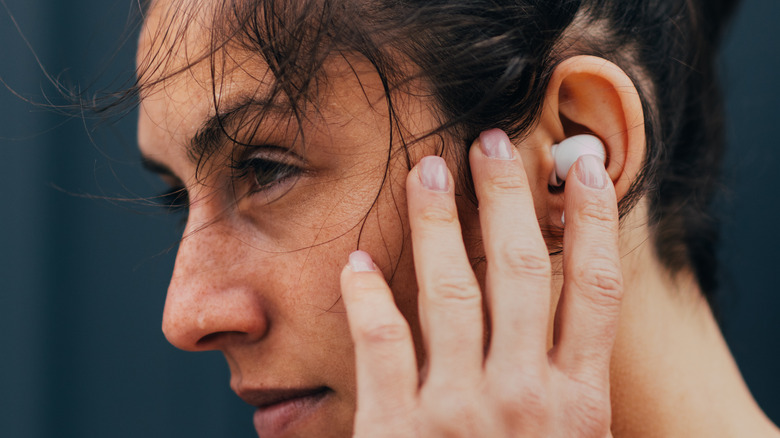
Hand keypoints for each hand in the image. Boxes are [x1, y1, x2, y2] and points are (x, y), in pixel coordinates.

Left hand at [340, 128, 621, 436]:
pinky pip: (381, 342)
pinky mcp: (398, 429)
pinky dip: (367, 295)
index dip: (595, 220)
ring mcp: (459, 411)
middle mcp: (525, 397)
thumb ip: (568, 392)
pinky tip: (357, 263)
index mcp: (579, 403)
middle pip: (520, 270)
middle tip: (491, 143)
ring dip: (437, 222)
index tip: (584, 168)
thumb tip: (567, 324)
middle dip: (506, 196)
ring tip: (427, 171)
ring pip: (450, 290)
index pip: (596, 289)